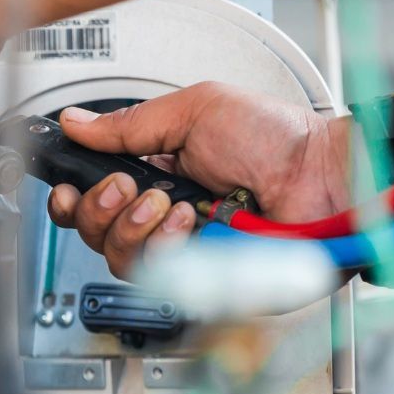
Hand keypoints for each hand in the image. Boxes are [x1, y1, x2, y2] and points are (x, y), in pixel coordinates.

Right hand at [47, 82, 348, 277]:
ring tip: (171, 204)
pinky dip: (167, 248)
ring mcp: (185, 254)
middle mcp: (166, 219)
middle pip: (96, 235)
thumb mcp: (196, 110)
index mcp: (159, 176)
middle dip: (100, 209)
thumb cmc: (280, 139)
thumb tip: (76, 122)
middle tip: (129, 187)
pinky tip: (192, 224)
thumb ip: (130, 123)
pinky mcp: (204, 283)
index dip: (73, 198)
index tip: (67, 187)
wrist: (326, 175)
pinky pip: (159, 280)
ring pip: (120, 261)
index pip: (95, 199)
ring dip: (135, 228)